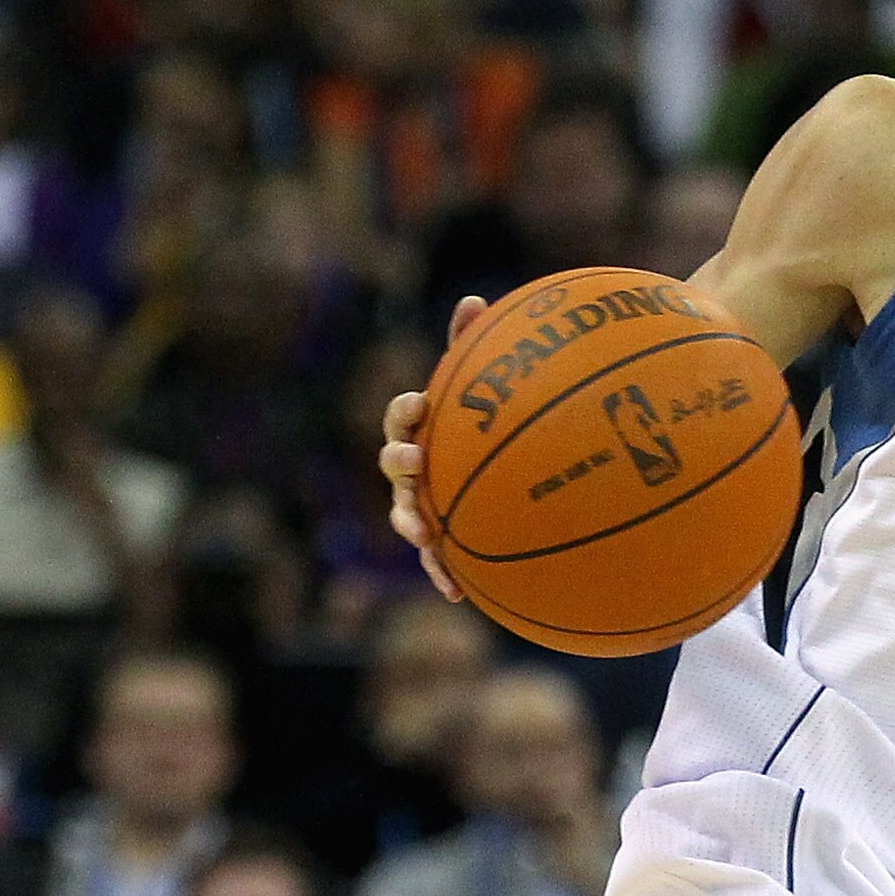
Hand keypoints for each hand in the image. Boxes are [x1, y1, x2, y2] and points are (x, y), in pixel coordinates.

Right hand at [381, 295, 485, 601]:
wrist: (501, 479)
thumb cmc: (486, 426)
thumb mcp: (484, 389)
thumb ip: (475, 349)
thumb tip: (474, 300)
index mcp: (420, 430)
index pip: (401, 416)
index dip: (405, 412)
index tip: (421, 405)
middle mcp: (412, 469)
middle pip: (393, 465)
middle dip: (400, 462)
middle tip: (417, 460)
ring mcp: (421, 506)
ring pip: (404, 516)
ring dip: (410, 524)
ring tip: (424, 534)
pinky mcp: (438, 544)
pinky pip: (434, 562)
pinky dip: (440, 576)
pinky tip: (456, 595)